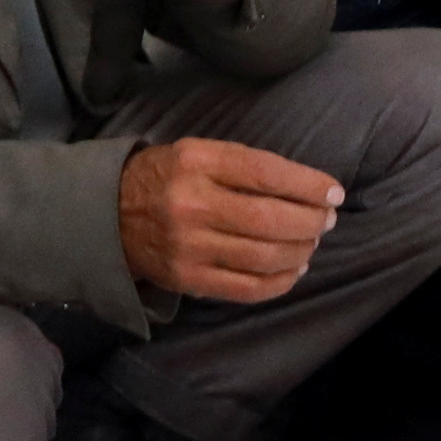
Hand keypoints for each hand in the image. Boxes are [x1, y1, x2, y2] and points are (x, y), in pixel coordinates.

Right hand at [120, 133, 341, 301]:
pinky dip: (281, 282)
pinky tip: (294, 270)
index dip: (308, 186)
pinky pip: (247, 288)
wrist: (107, 214)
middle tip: (326, 221)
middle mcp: (191, 204)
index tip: (333, 193)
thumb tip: (309, 189)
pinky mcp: (187, 279)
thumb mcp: (199, 153)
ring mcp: (188, 246)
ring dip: (301, 251)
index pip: (266, 173)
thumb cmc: (167, 178)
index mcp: (197, 162)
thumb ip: (246, 166)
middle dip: (310, 222)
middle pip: (270, 219)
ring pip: (264, 256)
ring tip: (311, 243)